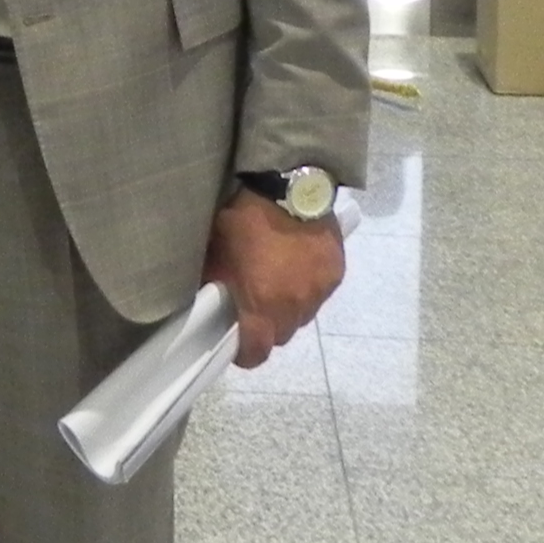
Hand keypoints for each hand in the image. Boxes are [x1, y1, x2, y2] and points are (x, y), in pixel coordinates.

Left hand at [203, 189, 346, 368]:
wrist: (291, 188)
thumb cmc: (244, 220)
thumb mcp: (217, 251)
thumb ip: (213, 283)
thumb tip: (207, 304)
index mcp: (262, 306)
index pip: (256, 353)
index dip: (244, 353)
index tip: (236, 344)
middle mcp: (294, 308)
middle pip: (280, 336)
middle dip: (266, 327)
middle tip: (254, 305)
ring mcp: (319, 292)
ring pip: (302, 316)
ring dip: (288, 308)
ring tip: (278, 282)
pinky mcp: (336, 274)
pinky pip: (319, 294)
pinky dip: (307, 287)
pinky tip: (297, 266)